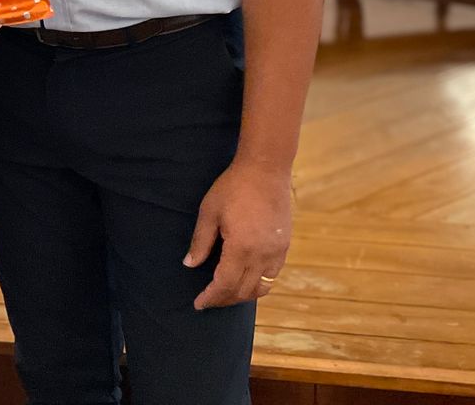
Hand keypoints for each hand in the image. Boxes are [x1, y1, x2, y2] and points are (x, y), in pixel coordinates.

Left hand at [183, 161, 291, 308]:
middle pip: (243, 291)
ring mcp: (276, 252)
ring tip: (226, 293)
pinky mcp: (284, 245)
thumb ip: (200, 241)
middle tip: (209, 300)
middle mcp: (262, 255)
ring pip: (262, 288)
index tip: (198, 304)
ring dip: (243, 295)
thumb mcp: (209, 212)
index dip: (211, 298)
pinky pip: (273, 275)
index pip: (224, 285)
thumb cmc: (233, 187)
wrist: (266, 169)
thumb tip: (190, 264)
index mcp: (241, 248)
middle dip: (224, 300)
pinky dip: (258, 283)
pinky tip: (246, 278)